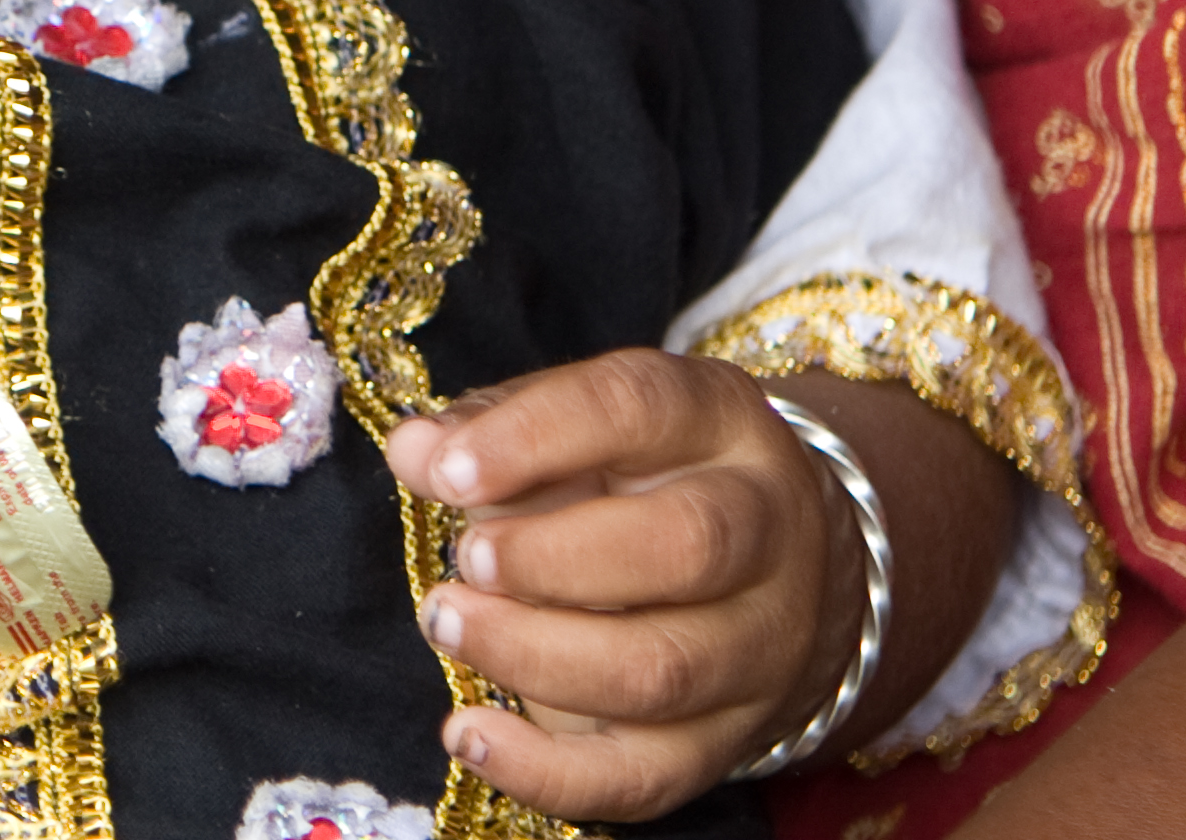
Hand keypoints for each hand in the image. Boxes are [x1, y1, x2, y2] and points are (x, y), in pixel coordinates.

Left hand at [384, 349, 861, 822]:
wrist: (770, 567)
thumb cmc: (643, 478)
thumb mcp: (580, 424)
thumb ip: (492, 428)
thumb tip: (415, 450)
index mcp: (720, 418)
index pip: (637, 407)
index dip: (534, 437)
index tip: (446, 472)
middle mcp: (765, 527)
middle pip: (687, 545)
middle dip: (553, 558)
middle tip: (466, 560)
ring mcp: (758, 644)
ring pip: (662, 670)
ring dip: (533, 654)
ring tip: (448, 623)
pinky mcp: (727, 740)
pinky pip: (645, 777)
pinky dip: (545, 769)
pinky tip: (467, 734)